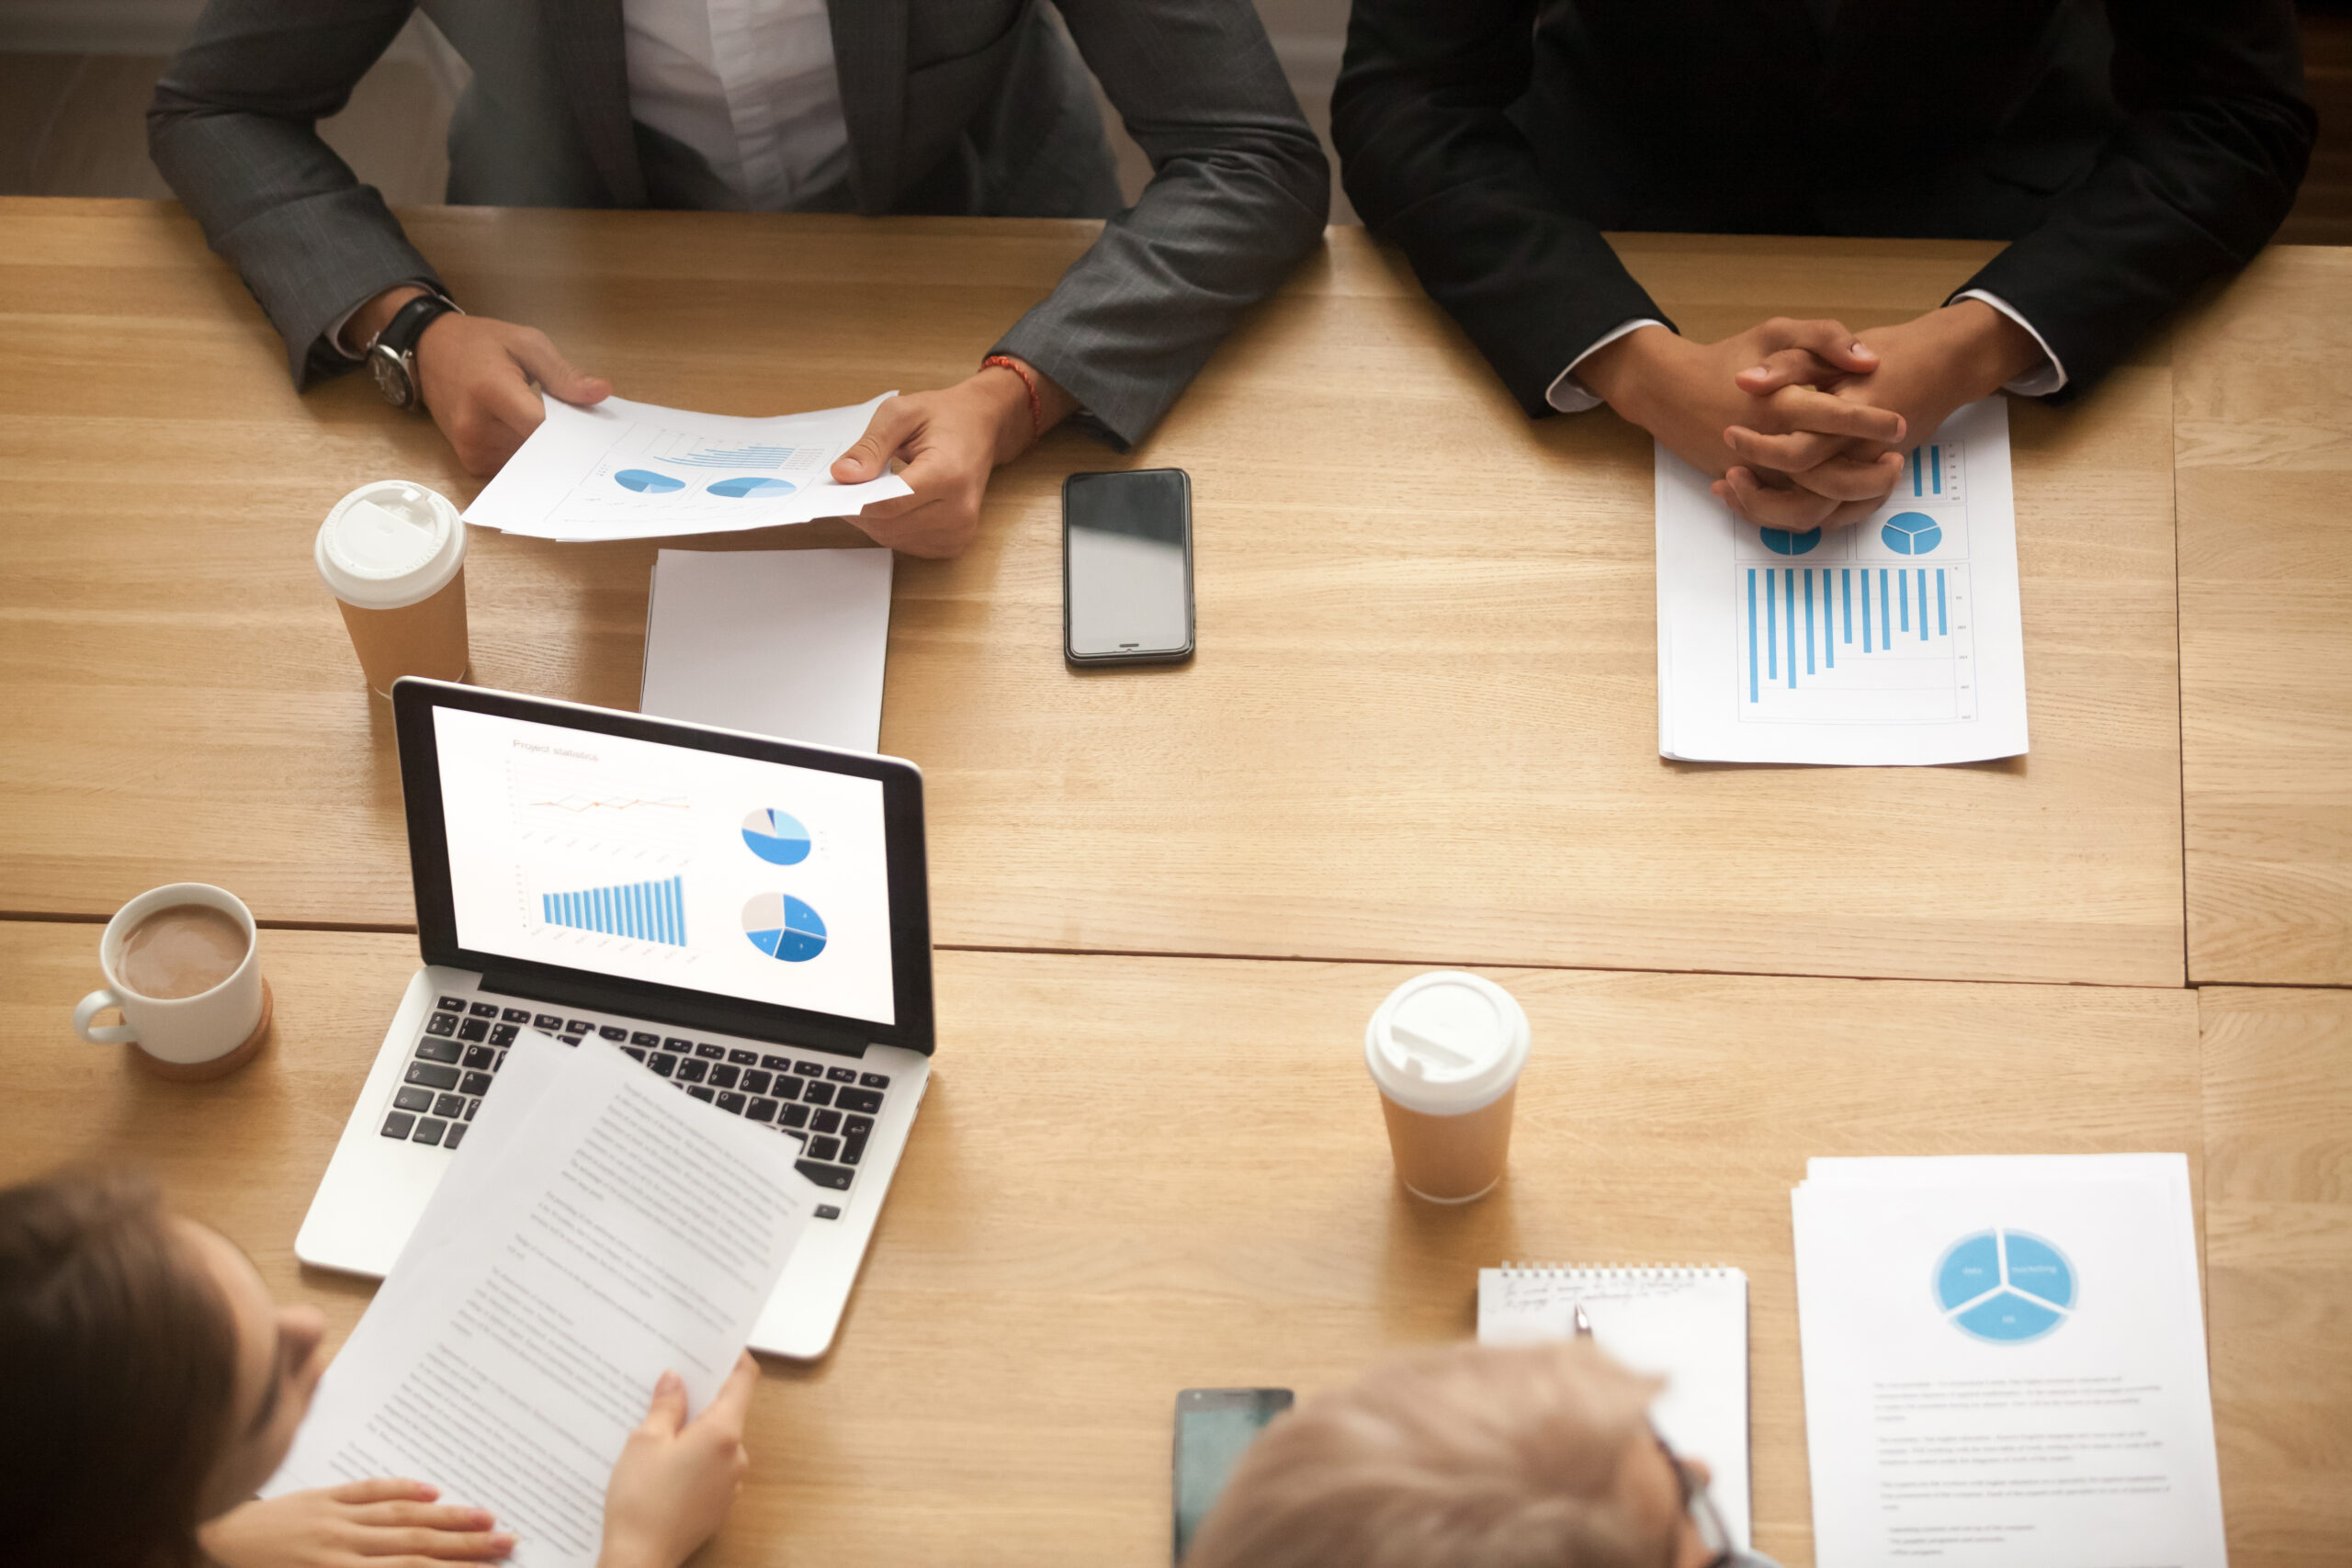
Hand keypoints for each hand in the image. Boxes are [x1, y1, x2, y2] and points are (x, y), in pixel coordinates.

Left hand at [197, 1478, 512, 1567]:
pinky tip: (429, 1488)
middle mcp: (339, 1546)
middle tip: (509, 1541)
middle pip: (416, 1545)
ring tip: (486, 1516)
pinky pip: (364, 1489)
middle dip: (466, 1545)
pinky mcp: (312, 1499)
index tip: (491, 1566)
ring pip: (399, 1516)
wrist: (186, 1553)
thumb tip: (399, 1567)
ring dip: (446, 1516)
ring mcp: (327, 1519)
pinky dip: (399, 1488)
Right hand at [346, 286, 610, 476]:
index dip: (573, 433)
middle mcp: (476, 427)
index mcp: (491, 391)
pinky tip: (529, 434)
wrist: (429, 350)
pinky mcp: (471, 462)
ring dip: (544, 449)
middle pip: (539, 449)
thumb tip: (601, 392)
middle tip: (580, 428)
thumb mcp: (526, 343)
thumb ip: (563, 374)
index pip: (542, 427)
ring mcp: (471, 448)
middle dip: (562, 441)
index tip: (596, 433)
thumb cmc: (480, 343)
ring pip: (529, 461)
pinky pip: (513, 466)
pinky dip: (527, 454)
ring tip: (547, 424)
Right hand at [596, 1355, 759, 1567]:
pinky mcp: (717, 1504)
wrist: (639, 1561)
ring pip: (715, 1440)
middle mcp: (735, 1456)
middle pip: (727, 1410)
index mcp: (723, 1433)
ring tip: (657, 1421)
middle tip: (671, 1379)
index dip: (732, 1358)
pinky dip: (691, 1455)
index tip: (716, 1343)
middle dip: (701, 1394)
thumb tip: (675, 1380)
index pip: (743, 1380)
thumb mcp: (645, 1442)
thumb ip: (666, 1406)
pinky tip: (661, 1459)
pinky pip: (709, 1466)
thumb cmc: (641, 1501)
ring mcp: (729, 1483)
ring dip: (692, 1428)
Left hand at [828, 357, 1073, 557]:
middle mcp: (959, 509)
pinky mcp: (956, 542)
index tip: (836, 486)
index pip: (889, 504)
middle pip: (888, 525)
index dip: (855, 499)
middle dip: (860, 509)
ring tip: (874, 489)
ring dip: (874, 520)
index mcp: (948, 474)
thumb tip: (842, 475)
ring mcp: (960, 530)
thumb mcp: (902, 413)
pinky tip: (893, 504)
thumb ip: (871, 445)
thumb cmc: (944, 417)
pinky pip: (908, 544)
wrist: (983, 427)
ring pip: (894, 538)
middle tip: (850, 485)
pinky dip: (891, 527)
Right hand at [1576, 319, 1906, 531]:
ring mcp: (1755, 473)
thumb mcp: (1775, 332)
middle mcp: (1767, 444)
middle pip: (1825, 478)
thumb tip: (1868, 359)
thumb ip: (1824, 338)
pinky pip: (1785, 512)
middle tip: (1896, 459)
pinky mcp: (1746, 487)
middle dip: (1869, 477)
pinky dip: (1820, 510)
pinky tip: (1845, 493)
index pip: (1833, 418)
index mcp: (1778, 402)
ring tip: (1876, 481)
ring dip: (1848, 501)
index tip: (1899, 423)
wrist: (1669, 391)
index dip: (1871, 423)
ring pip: (1807, 507)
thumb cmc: (1727, 358)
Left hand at [1725, 300, 2041, 520]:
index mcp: (1849, 418)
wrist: (1943, 366)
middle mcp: (1860, 453)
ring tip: (1734, 492)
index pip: (1798, 451)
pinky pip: (1837, 515)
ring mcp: (1869, 472)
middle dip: (1758, 496)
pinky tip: (1767, 502)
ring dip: (1772, 513)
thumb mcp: (1831, 347)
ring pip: (1819, 515)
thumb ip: (1788, 364)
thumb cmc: (1887, 352)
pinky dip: (1802, 516)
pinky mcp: (1873, 482)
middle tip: (1727, 475)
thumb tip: (1744, 381)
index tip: (1729, 435)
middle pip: (1807, 497)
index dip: (1759, 449)